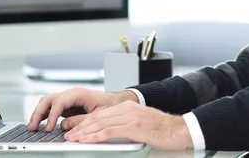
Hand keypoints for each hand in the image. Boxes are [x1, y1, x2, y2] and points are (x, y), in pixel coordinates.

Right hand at [28, 87, 138, 131]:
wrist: (116, 102)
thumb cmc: (109, 105)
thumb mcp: (98, 115)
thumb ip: (81, 120)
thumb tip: (64, 125)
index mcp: (79, 93)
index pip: (59, 102)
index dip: (52, 115)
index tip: (49, 128)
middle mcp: (71, 94)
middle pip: (49, 99)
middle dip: (38, 112)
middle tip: (32, 127)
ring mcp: (67, 99)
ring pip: (47, 102)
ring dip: (38, 113)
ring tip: (32, 127)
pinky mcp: (67, 105)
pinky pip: (51, 108)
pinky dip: (44, 115)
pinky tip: (39, 124)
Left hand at [64, 101, 192, 150]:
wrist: (179, 130)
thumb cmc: (162, 129)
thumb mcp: (141, 122)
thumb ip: (126, 124)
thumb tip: (110, 132)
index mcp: (129, 107)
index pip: (101, 113)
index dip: (86, 122)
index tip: (76, 129)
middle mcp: (128, 109)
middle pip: (98, 117)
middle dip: (81, 126)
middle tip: (69, 134)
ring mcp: (130, 117)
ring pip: (100, 123)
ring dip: (84, 132)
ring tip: (73, 138)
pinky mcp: (133, 127)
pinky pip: (109, 131)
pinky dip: (94, 136)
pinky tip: (86, 140)